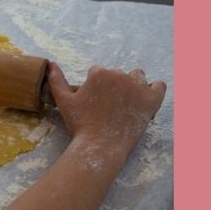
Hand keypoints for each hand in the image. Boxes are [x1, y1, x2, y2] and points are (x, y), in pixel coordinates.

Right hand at [47, 62, 166, 156]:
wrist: (100, 146)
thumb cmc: (80, 124)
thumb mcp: (64, 101)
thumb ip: (56, 80)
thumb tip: (51, 63)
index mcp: (99, 73)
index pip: (98, 72)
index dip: (96, 87)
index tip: (96, 101)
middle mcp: (119, 75)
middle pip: (117, 74)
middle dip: (114, 87)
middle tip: (109, 106)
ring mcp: (137, 86)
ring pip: (138, 76)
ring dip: (133, 84)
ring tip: (127, 102)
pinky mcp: (151, 99)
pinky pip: (159, 86)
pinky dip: (154, 89)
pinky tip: (146, 99)